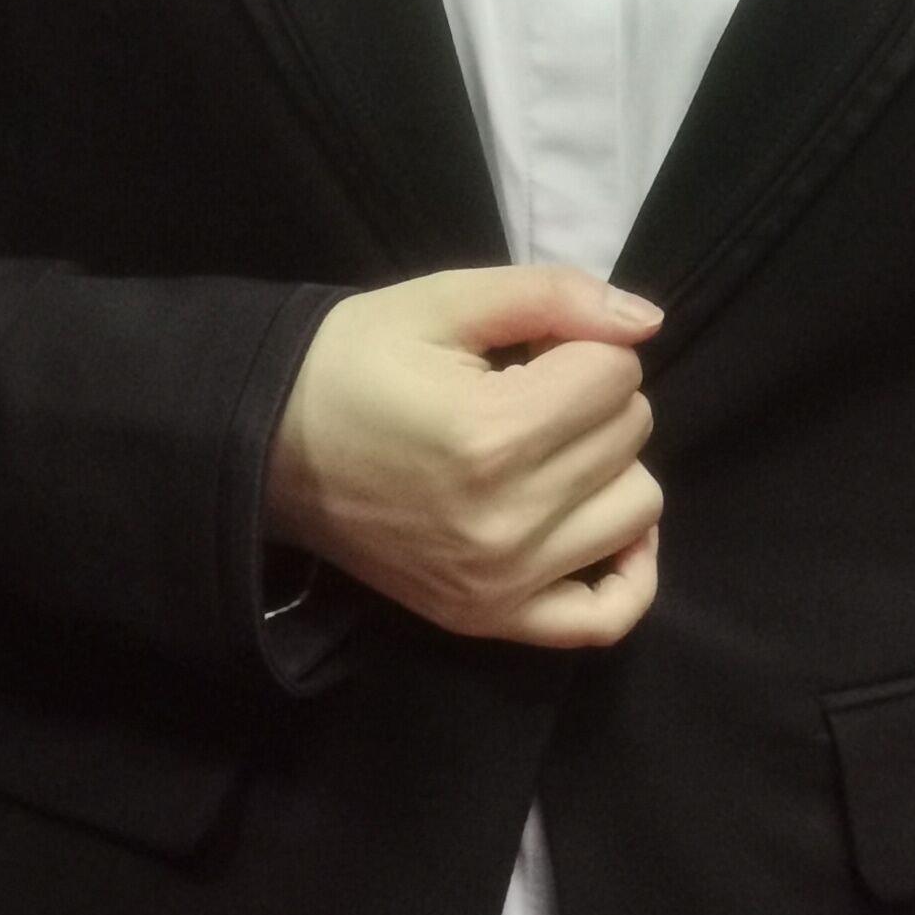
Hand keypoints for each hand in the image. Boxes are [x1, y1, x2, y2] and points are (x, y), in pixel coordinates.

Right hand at [264, 262, 664, 648]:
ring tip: (541, 451)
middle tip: (522, 396)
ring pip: (638, 508)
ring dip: (606, 467)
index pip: (617, 373)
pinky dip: (628, 572)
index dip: (578, 347)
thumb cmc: (354, 364)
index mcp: (492, 433)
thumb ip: (552, 295)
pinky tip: (604, 527)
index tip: (525, 353)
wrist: (268, 448)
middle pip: (631, 434)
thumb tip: (646, 320)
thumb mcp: (443, 301)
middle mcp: (507, 520)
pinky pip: (607, 616)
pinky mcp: (492, 619)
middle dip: (590, 398)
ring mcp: (503, 583)